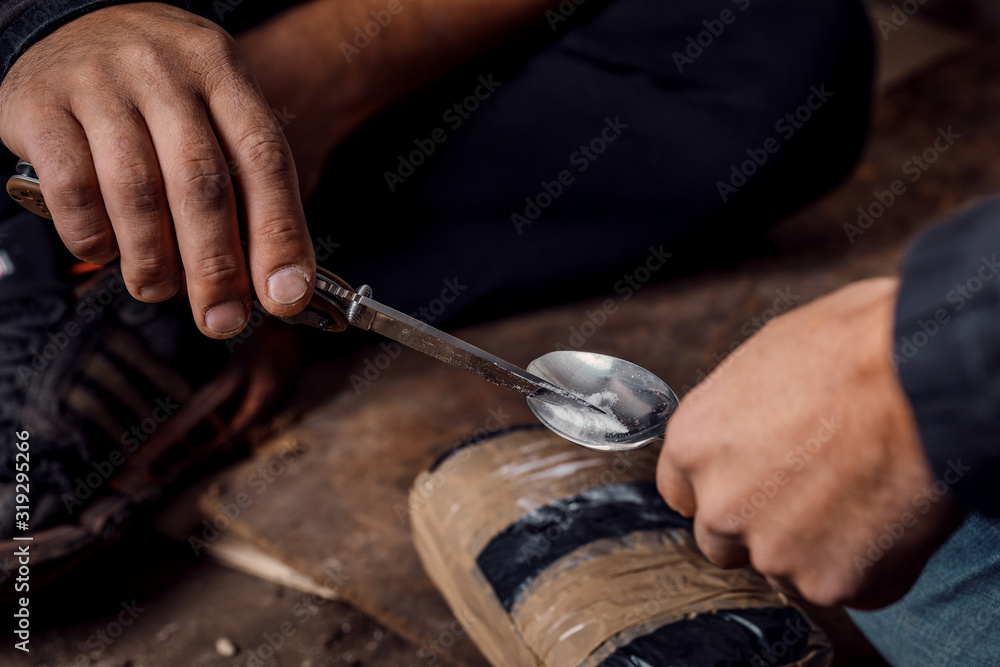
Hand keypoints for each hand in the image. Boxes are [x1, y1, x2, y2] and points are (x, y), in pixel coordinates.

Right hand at [0, 3, 315, 337]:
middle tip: (222, 319)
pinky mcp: (40, 106)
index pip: (264, 160)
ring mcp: (100, 84)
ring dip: (153, 262)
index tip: (285, 294)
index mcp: (222, 71)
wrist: (75, 24)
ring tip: (158, 288)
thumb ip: (243, 182)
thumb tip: (272, 278)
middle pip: (201, 184)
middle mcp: (164, 71)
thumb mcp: (216, 109)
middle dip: (216, 268)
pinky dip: (95, 238)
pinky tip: (108, 250)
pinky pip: (73, 192)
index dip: (279, 236)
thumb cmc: (161, 87)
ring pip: (136, 193)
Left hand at [657, 278, 962, 608]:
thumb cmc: (851, 348)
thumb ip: (740, 415)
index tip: (749, 482)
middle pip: (723, 540)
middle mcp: (721, 507)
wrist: (923, 380)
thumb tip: (750, 427)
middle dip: (758, 525)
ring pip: (783, 567)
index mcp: (694, 445)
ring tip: (859, 496)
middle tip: (810, 493)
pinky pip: (844, 584)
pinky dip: (866, 564)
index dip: (719, 487)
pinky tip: (889, 517)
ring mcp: (774, 552)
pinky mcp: (831, 584)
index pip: (681, 492)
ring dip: (811, 546)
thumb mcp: (765, 359)